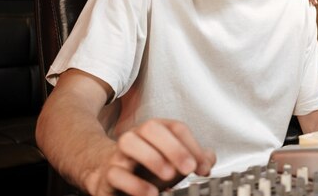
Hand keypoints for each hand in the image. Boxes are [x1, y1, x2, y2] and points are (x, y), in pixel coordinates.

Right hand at [91, 119, 215, 195]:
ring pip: (129, 142)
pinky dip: (135, 184)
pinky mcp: (108, 174)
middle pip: (152, 128)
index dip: (193, 146)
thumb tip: (209, 159)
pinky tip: (151, 193)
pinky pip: (116, 173)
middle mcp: (137, 136)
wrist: (109, 176)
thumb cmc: (145, 166)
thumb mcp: (172, 161)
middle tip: (189, 168)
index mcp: (155, 130)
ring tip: (168, 176)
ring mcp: (119, 153)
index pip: (176, 128)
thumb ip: (193, 158)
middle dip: (174, 147)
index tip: (203, 167)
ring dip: (152, 158)